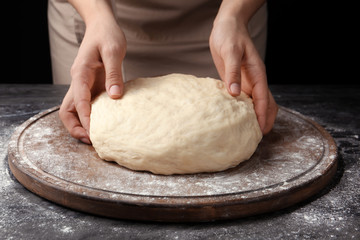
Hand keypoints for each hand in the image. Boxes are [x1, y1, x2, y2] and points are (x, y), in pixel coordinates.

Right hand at [59, 13, 125, 143]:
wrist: (102, 26)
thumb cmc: (107, 35)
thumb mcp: (113, 51)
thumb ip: (114, 74)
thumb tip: (115, 97)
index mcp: (81, 73)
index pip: (78, 100)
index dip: (85, 117)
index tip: (94, 131)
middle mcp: (78, 81)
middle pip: (67, 110)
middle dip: (76, 127)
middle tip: (91, 139)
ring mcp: (83, 84)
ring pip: (74, 110)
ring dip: (82, 124)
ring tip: (97, 136)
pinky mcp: (91, 86)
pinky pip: (87, 105)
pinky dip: (92, 116)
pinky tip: (105, 123)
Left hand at [209, 14, 277, 133]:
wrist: (227, 27)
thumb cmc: (230, 36)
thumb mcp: (231, 52)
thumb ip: (233, 72)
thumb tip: (235, 94)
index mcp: (257, 74)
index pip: (264, 99)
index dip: (263, 115)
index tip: (261, 131)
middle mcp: (254, 80)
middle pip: (266, 104)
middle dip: (264, 120)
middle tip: (256, 137)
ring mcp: (247, 81)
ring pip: (257, 103)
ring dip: (255, 116)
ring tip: (248, 132)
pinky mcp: (237, 81)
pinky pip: (244, 99)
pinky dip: (244, 110)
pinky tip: (237, 118)